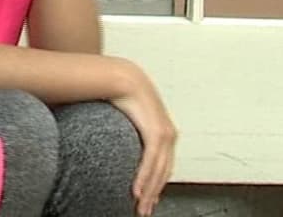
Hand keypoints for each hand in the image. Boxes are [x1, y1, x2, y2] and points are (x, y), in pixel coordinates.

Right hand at [110, 61, 176, 216]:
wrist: (123, 78)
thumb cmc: (122, 96)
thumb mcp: (128, 119)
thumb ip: (126, 132)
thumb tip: (113, 139)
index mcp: (164, 133)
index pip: (162, 166)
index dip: (155, 184)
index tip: (147, 198)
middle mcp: (169, 136)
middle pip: (163, 173)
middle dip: (153, 194)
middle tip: (144, 209)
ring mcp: (165, 135)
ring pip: (159, 171)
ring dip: (149, 191)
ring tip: (140, 206)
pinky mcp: (157, 133)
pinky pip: (151, 162)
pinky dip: (144, 178)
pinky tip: (137, 190)